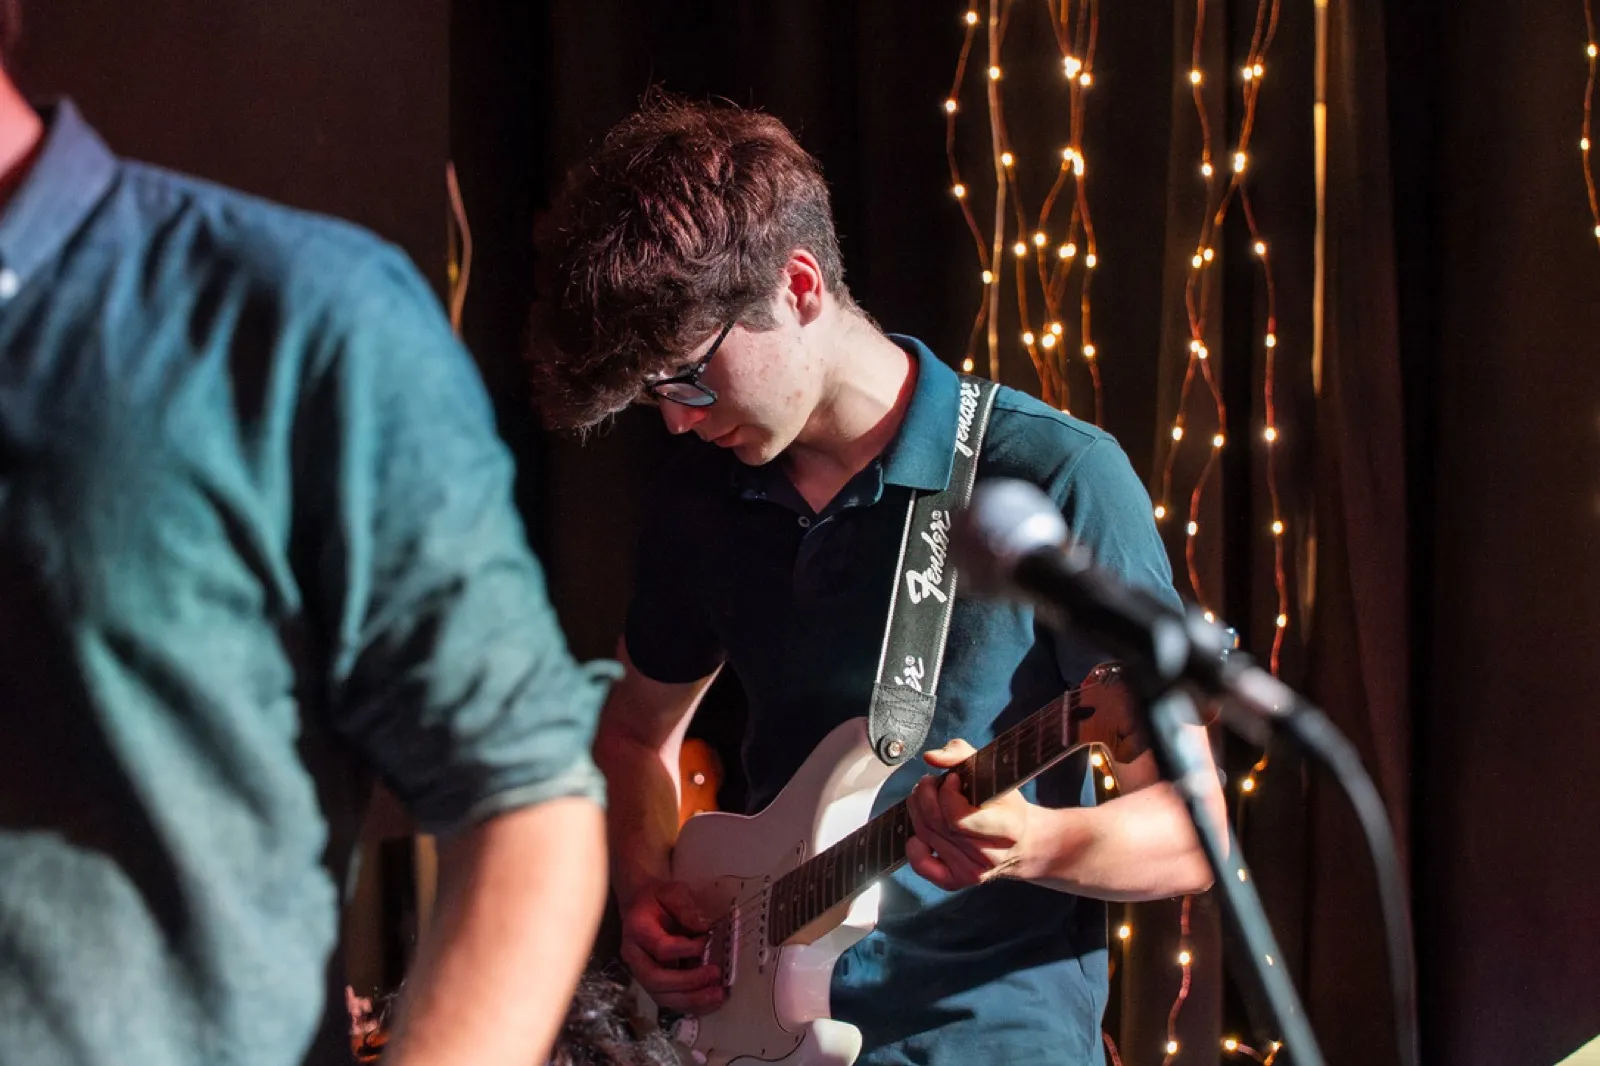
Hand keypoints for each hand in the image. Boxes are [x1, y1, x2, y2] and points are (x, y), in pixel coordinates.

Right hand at [618, 880, 725, 1013]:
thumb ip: (686, 907)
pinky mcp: (652, 983)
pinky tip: (711, 1000)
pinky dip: (691, 1004)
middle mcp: (635, 956)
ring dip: (691, 999)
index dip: (686, 949)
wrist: (641, 906)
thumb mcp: (672, 892)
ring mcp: (641, 972)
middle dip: (688, 982)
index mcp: (638, 929)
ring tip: (718, 995)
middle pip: (656, 980)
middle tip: (715, 974)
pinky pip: (669, 1000)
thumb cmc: (658, 899)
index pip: (661, 948)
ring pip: (661, 996)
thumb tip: (704, 926)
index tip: (706, 941)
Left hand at [904, 739, 1041, 890]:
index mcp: (1007, 828)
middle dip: (924, 796)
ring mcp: (974, 870)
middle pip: (937, 824)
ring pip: (927, 837)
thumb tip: (931, 757)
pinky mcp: (960, 880)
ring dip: (918, 812)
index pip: (957, 818)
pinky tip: (920, 835)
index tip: (950, 778)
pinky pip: (924, 867)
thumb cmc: (1005, 802)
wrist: (1023, 841)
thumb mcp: (991, 770)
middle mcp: (990, 855)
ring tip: (929, 799)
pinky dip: (915, 849)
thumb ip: (960, 753)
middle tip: (930, 783)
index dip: (945, 793)